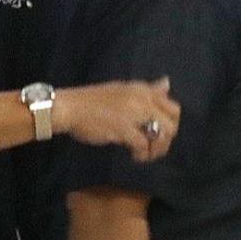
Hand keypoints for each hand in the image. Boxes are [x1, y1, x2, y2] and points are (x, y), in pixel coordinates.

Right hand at [55, 78, 179, 162]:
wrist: (68, 108)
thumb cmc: (90, 100)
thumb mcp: (121, 90)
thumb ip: (146, 90)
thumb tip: (167, 83)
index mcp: (141, 89)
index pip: (172, 106)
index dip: (170, 123)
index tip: (157, 132)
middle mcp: (142, 99)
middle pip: (172, 122)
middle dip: (167, 138)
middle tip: (153, 146)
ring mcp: (134, 113)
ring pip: (162, 134)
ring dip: (157, 148)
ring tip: (145, 154)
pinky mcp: (124, 128)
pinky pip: (144, 144)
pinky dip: (142, 154)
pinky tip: (134, 156)